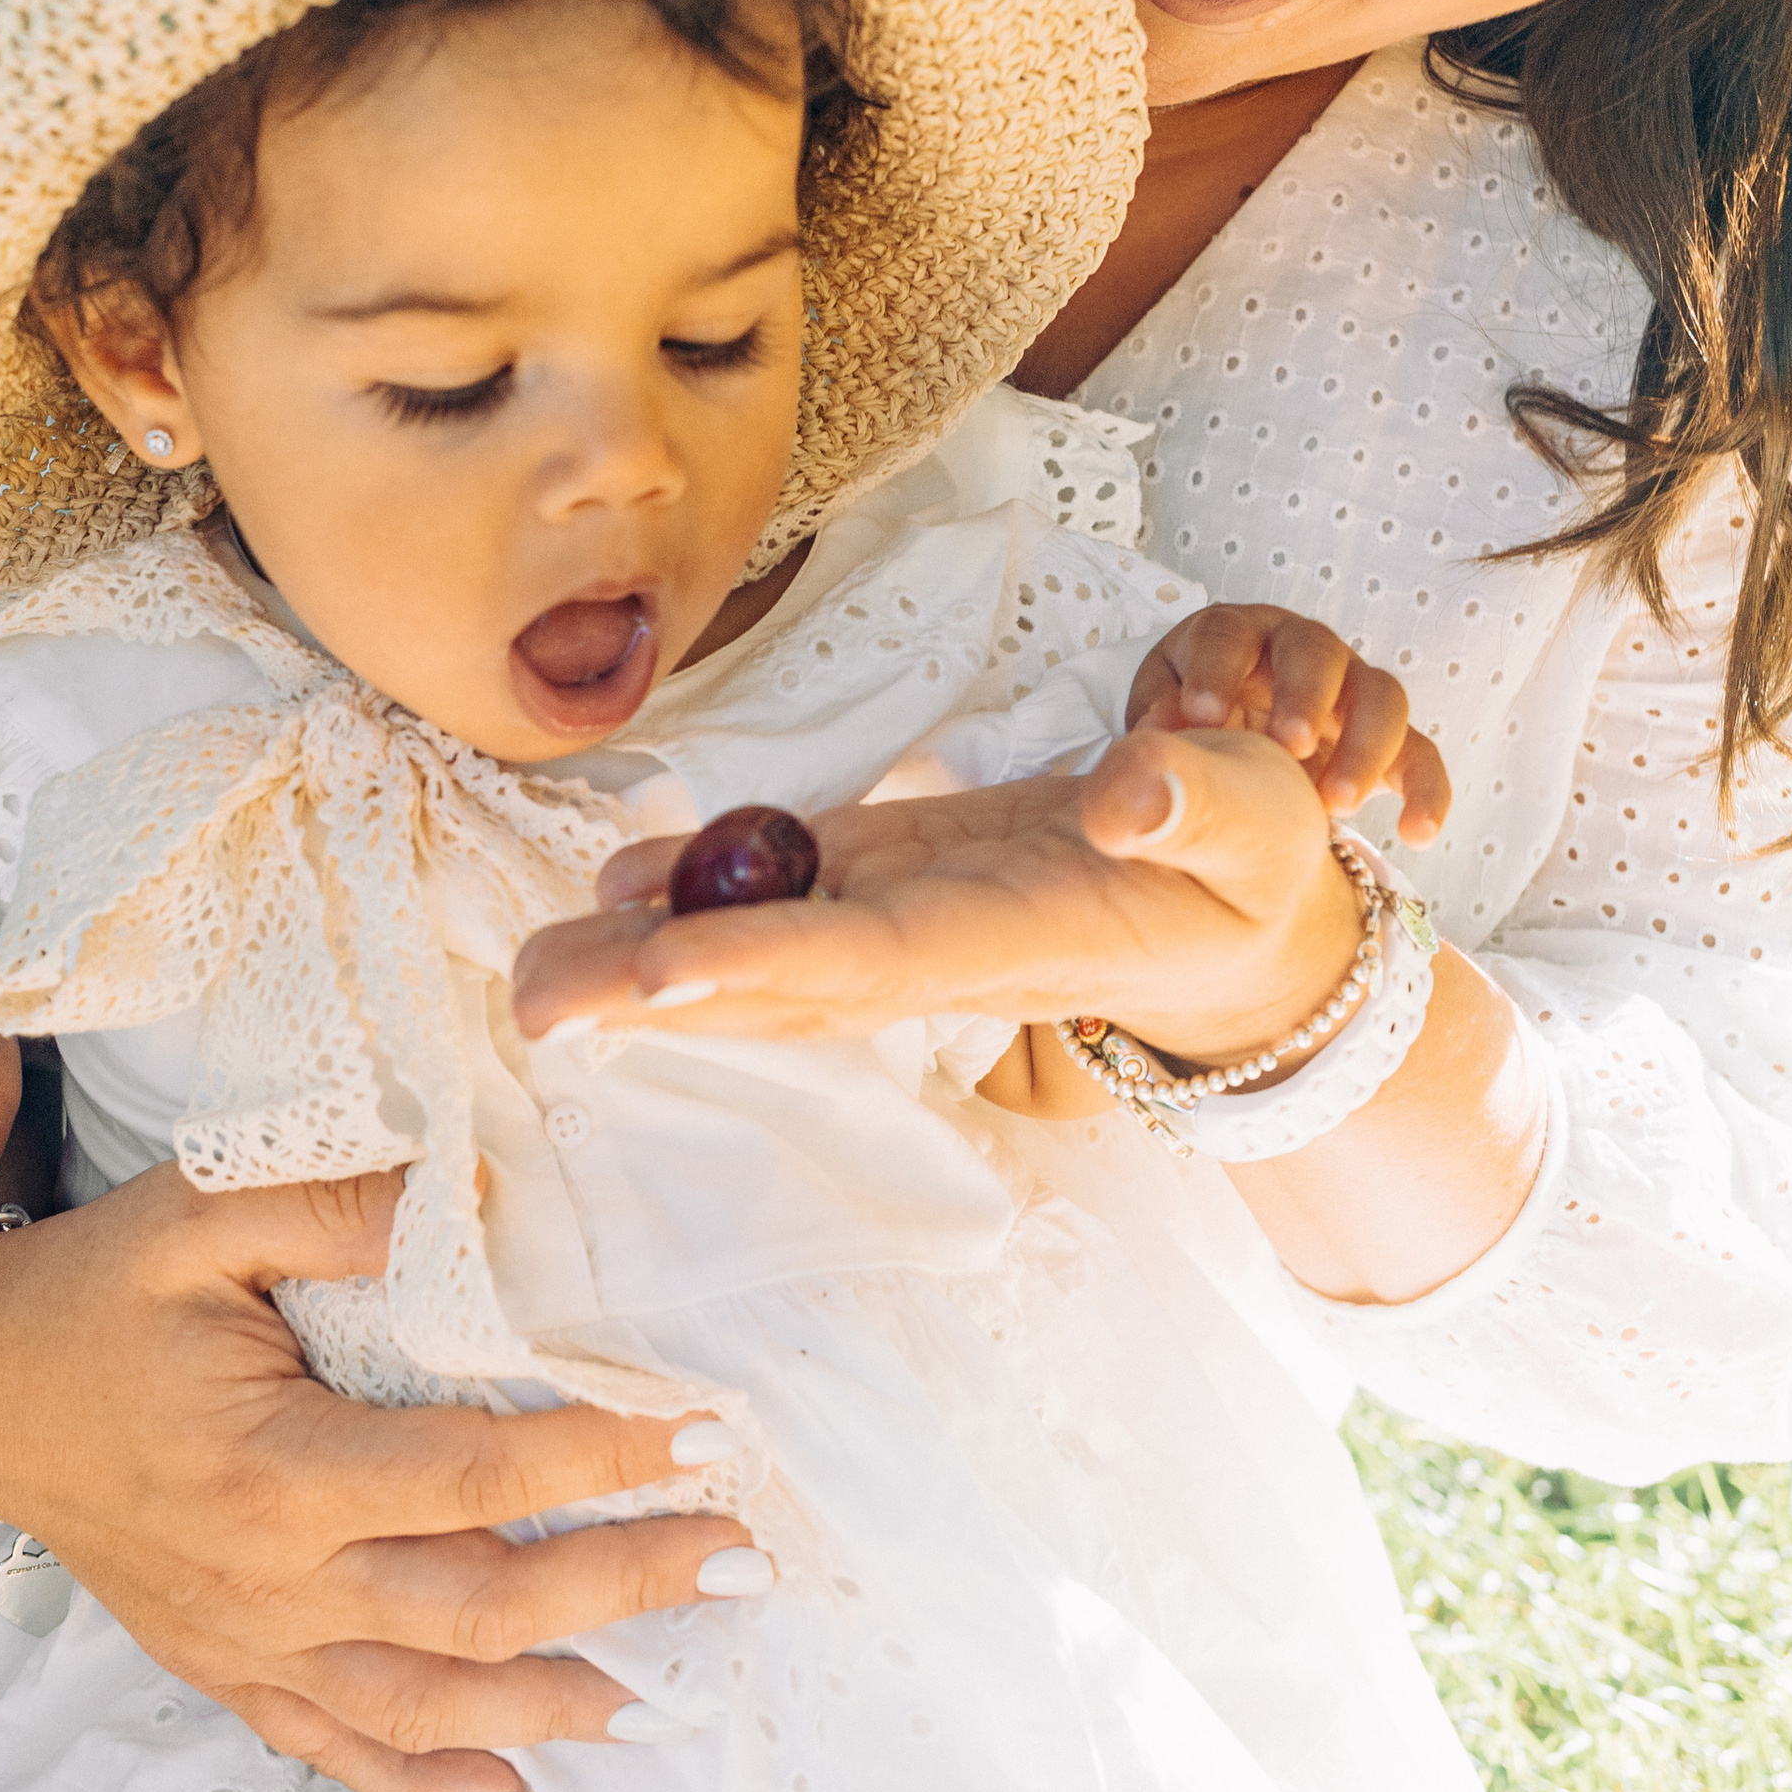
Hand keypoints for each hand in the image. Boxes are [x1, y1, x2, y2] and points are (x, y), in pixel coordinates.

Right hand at [0, 1163, 770, 1791]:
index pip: (475, 1473)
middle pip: (478, 1608)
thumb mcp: (200, 1210)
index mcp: (272, 1463)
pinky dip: (426, 1783)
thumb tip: (471, 1197)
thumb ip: (337, 1203)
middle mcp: (269, 1576)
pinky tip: (510, 1791)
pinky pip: (336, 1751)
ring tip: (668, 1694)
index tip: (705, 1432)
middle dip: (624, 1587)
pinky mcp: (224, 1670)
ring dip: (555, 1705)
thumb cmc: (96, 1291)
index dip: (599, 1457)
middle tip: (741, 1561)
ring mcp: (247, 1640)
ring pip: (426, 1703)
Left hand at [512, 725, 1366, 1068]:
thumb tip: (1129, 792)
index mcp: (1013, 939)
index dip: (759, 962)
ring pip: (760, 948)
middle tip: (527, 1000)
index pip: (870, 956)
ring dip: (645, 958)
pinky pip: (783, 895)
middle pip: (776, 977)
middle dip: (652, 989)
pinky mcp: (896, 874)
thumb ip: (1203, 803)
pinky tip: (617, 879)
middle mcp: (935, 948)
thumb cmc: (1257, 867)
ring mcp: (904, 916)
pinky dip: (699, 893)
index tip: (653, 976)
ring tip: (531, 963)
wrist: (1244, 919)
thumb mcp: (1264, 822)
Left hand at [1127, 603, 1448, 841]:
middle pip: (1318, 651)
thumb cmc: (1191, 713)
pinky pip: (1421, 756)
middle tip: (1286, 746)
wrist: (1235, 744)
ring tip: (1335, 805)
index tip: (1202, 717)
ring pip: (1381, 696)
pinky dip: (1427, 793)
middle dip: (1305, 697)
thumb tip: (1156, 730)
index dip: (1219, 670)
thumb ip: (1158, 713)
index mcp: (1238, 635)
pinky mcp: (1387, 738)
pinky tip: (1417, 835)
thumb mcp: (1163, 708)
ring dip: (1364, 747)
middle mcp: (1302, 651)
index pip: (1230, 634)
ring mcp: (1352, 690)